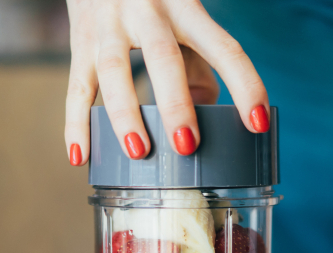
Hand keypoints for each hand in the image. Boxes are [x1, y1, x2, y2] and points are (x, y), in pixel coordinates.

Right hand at [64, 0, 268, 164]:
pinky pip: (76, 87)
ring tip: (139, 152)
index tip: (257, 123)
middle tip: (186, 145)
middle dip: (175, 103)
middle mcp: (147, 11)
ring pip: (114, 71)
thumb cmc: (153, 0)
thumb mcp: (184, 18)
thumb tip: (203, 112)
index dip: (244, 85)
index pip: (223, 47)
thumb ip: (199, 63)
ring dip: (126, 116)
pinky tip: (81, 156)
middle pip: (163, 57)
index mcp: (186, 8)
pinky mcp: (79, 41)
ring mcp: (109, 25)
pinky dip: (75, 124)